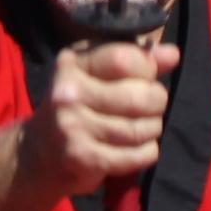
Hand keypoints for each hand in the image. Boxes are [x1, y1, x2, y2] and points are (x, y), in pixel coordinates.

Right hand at [21, 35, 173, 210]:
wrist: (38, 153)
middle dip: (156, 103)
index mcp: (73, 63)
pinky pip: (136, 154)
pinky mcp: (83, 157)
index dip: (148, 70)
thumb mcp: (99, 74)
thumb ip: (136, 61)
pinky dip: (146, 152)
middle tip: (151, 108)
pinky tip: (138, 148)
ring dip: (152, 130)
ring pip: (140, 128)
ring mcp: (73, 126)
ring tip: (144, 129)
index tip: (146, 78)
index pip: (125, 59)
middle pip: (139, 97)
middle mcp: (68, 92)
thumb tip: (172, 54)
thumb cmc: (78, 106)